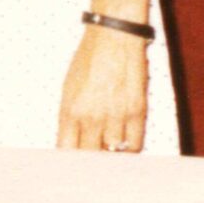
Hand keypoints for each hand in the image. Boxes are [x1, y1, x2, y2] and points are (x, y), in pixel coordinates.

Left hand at [58, 23, 148, 152]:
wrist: (113, 36)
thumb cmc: (89, 59)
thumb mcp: (69, 88)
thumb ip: (70, 117)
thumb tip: (71, 142)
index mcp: (70, 110)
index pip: (66, 150)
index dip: (70, 161)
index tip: (73, 165)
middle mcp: (91, 116)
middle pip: (90, 156)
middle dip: (91, 160)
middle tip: (94, 162)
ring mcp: (115, 115)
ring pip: (114, 153)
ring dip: (112, 154)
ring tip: (111, 151)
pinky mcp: (137, 111)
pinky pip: (135, 144)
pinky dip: (131, 149)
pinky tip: (126, 144)